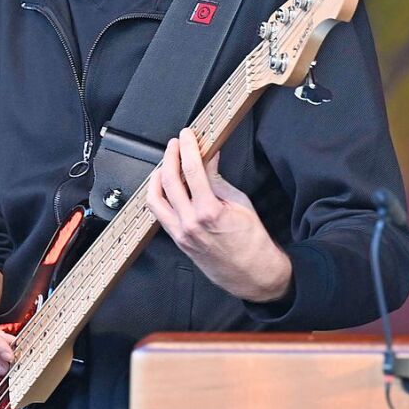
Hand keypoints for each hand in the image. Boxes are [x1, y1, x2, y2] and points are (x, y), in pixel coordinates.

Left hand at [146, 129, 292, 301]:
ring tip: (165, 164)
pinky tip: (165, 187)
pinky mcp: (177, 240)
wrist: (252, 273)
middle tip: (175, 144)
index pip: (191, 170)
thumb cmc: (251, 241)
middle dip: (170, 156)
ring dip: (157, 177)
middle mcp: (190, 223)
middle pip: (169, 180)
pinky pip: (159, 214)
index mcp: (208, 211)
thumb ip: (218, 180)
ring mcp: (180, 233)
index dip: (187, 148)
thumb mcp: (240, 203)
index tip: (187, 136)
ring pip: (155, 199)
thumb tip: (208, 158)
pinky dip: (159, 196)